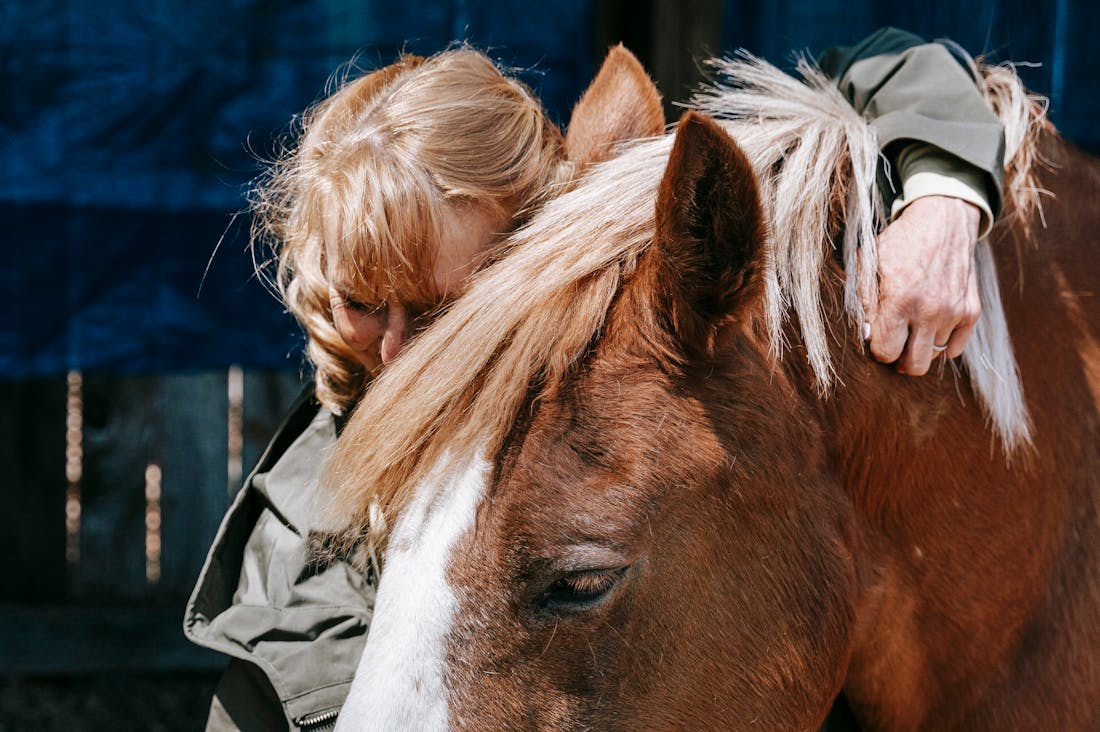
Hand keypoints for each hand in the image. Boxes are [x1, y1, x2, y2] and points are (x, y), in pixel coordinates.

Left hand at [863, 196, 981, 374]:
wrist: (943, 221)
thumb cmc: (900, 242)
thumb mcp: (869, 262)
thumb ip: (864, 300)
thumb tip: (866, 336)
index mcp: (900, 299)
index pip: (886, 351)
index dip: (878, 349)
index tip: (878, 337)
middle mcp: (930, 309)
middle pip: (914, 365)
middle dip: (899, 360)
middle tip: (895, 344)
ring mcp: (954, 311)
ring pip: (933, 356)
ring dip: (920, 346)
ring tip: (912, 324)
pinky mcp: (972, 311)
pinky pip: (955, 349)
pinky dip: (942, 344)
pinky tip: (931, 326)